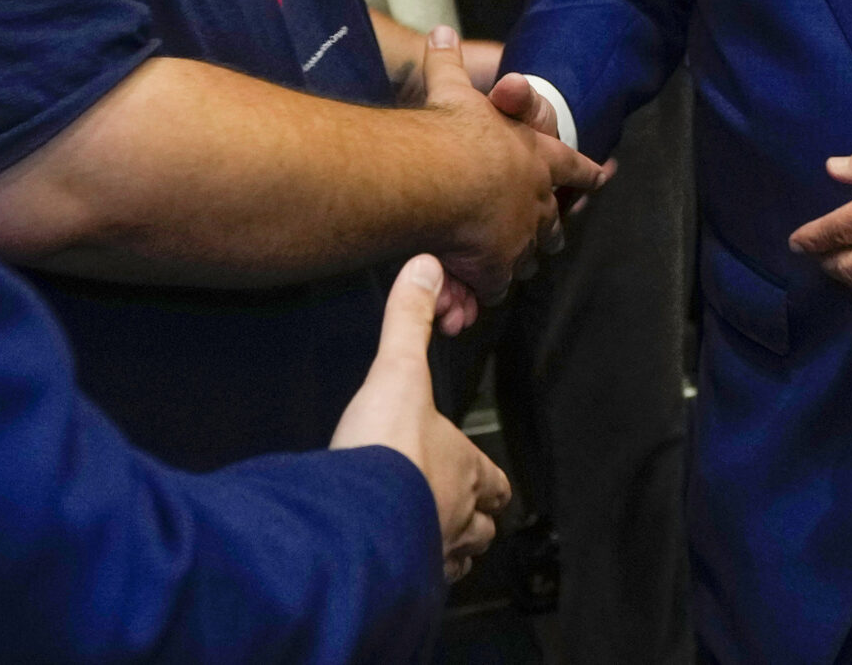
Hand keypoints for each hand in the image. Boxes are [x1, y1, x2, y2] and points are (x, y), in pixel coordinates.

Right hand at [331, 256, 512, 581]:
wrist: (357, 514)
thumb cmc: (386, 448)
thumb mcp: (397, 369)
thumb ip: (408, 320)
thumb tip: (426, 266)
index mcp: (465, 468)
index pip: (494, 482)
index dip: (491, 482)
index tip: (487, 482)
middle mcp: (456, 515)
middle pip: (482, 528)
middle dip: (474, 521)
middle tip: (455, 513)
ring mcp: (432, 552)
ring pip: (456, 560)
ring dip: (447, 549)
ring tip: (430, 543)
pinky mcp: (402, 579)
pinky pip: (419, 584)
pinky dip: (413, 575)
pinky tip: (397, 568)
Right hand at [420, 29, 608, 319]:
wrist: (444, 178)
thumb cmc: (455, 131)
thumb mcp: (453, 91)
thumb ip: (449, 63)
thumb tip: (441, 28)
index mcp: (540, 159)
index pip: (575, 166)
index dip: (590, 172)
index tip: (607, 173)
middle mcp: (540, 203)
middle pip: (556, 223)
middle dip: (554, 227)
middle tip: (556, 229)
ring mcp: (523, 240)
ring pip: (530, 257)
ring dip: (521, 259)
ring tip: (513, 263)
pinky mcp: (497, 271)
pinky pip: (494, 287)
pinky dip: (481, 290)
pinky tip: (471, 295)